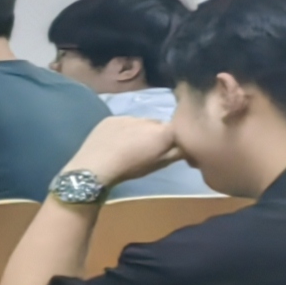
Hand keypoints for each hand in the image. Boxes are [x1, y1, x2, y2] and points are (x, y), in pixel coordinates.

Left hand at [68, 116, 183, 187]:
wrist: (96, 165)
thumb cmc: (132, 167)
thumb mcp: (159, 164)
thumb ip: (177, 152)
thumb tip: (189, 145)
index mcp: (162, 130)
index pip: (177, 128)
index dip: (174, 137)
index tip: (168, 147)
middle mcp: (147, 119)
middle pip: (158, 125)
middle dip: (156, 134)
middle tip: (148, 148)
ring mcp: (128, 117)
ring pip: (140, 122)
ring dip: (139, 130)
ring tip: (130, 145)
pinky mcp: (111, 118)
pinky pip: (123, 122)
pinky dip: (123, 129)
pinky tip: (116, 141)